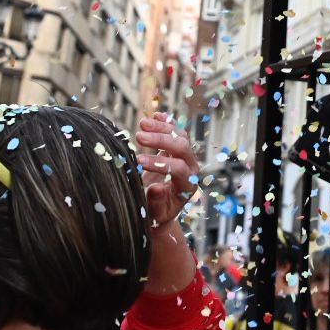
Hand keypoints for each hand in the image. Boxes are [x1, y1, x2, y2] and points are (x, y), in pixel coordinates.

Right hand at [135, 113, 199, 231]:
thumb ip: (157, 203)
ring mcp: (186, 156)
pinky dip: (166, 122)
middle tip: (139, 137)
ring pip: (179, 135)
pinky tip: (156, 115)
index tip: (139, 162)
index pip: (178, 168)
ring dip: (161, 127)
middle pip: (181, 147)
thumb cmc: (157, 214)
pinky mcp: (178, 149)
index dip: (159, 163)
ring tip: (142, 123)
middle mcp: (191, 168)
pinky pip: (175, 131)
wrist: (160, 209)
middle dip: (160, 140)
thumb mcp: (155, 214)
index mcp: (188, 184)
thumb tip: (157, 188)